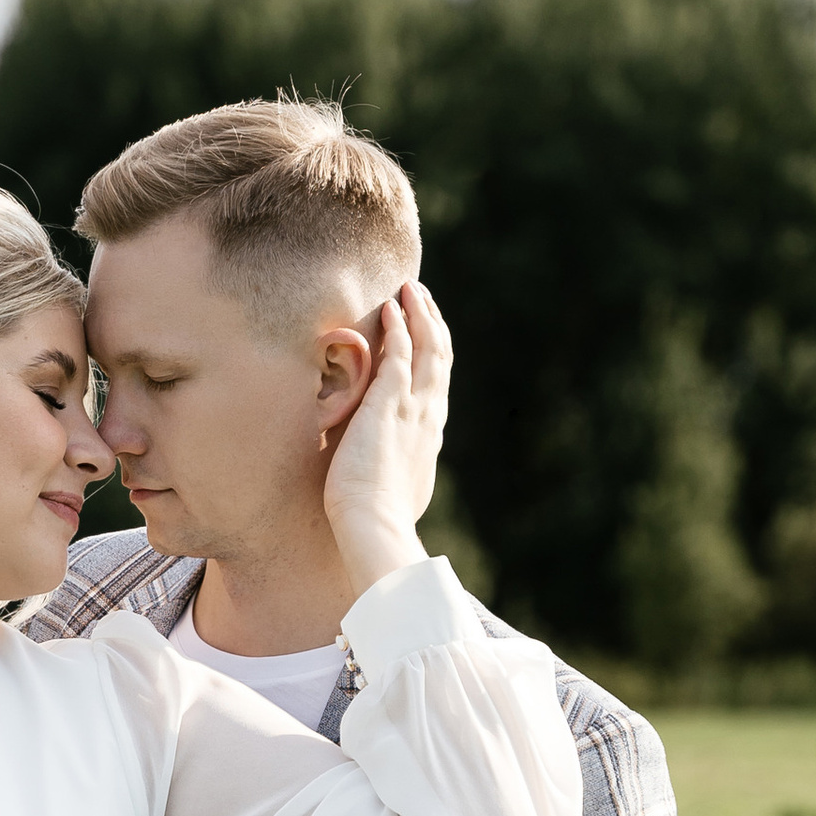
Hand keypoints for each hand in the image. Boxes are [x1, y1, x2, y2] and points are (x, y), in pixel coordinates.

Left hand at [321, 281, 451, 600]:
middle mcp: (429, 418)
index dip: (433, 356)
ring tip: (411, 289)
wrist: (374, 526)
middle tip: (421, 298)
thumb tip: (386, 479)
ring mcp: (414, 408)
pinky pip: (401, 353)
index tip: (426, 336)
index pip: (437, 386)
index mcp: (428, 438)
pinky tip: (391, 306)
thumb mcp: (392, 493)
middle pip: (441, 359)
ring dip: (421, 315)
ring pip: (428, 349)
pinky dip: (399, 326)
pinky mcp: (391, 403)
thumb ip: (392, 476)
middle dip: (433, 325)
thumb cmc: (374, 520)